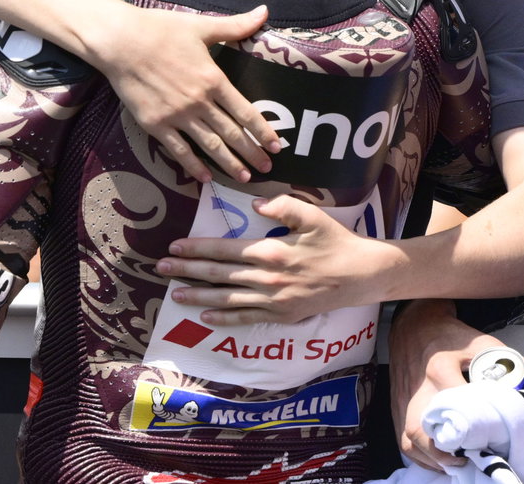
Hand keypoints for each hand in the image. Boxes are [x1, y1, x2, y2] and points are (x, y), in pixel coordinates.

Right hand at [91, 4, 279, 183]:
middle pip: (232, 133)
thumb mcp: (201, 26)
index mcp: (213, 79)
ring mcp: (176, 116)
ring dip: (229, 164)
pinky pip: (178, 150)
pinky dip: (193, 165)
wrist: (119, 41)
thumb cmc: (160, 29)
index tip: (276, 147)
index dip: (263, 131)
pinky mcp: (154, 124)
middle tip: (267, 170)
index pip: (246, 112)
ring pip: (209, 145)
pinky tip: (204, 177)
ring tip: (244, 178)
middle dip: (252, 153)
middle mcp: (198, 101)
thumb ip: (235, 26)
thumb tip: (264, 11)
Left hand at [157, 194, 391, 324]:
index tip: (175, 247)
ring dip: (198, 295)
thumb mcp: (313, 215)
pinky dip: (224, 318)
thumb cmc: (336, 241)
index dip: (197, 248)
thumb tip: (254, 206)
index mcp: (270, 252)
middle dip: (187, 271)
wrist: (361, 275)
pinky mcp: (282, 315)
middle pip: (218, 275)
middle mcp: (266, 279)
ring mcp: (273, 300)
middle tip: (161, 269)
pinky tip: (206, 315)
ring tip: (175, 293)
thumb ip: (282, 206)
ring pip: (226, 299)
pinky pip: (246, 318)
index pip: (224, 250)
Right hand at [387, 300, 523, 470]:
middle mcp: (418, 390)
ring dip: (440, 460)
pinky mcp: (398, 413)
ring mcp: (404, 404)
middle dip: (455, 453)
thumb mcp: (487, 345)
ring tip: (463, 462)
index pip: (459, 407)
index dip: (478, 429)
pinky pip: (409, 447)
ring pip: (416, 445)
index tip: (495, 439)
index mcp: (440, 369)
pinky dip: (427, 458)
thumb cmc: (451, 337)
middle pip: (430, 434)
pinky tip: (445, 459)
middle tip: (479, 457)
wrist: (414, 327)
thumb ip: (516, 369)